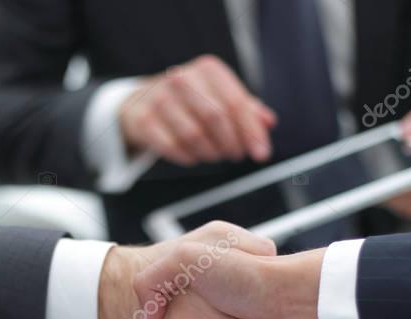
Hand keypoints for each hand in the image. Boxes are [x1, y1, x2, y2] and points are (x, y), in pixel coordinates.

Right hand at [119, 55, 276, 166]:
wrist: (143, 102)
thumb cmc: (190, 101)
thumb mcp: (221, 97)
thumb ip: (247, 109)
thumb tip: (268, 122)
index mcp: (208, 70)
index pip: (236, 103)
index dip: (251, 132)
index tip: (261, 153)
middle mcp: (182, 78)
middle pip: (216, 117)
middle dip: (231, 144)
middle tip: (235, 155)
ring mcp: (159, 98)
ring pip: (194, 135)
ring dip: (210, 153)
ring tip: (214, 154)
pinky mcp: (143, 119)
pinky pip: (172, 147)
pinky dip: (188, 157)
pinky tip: (193, 155)